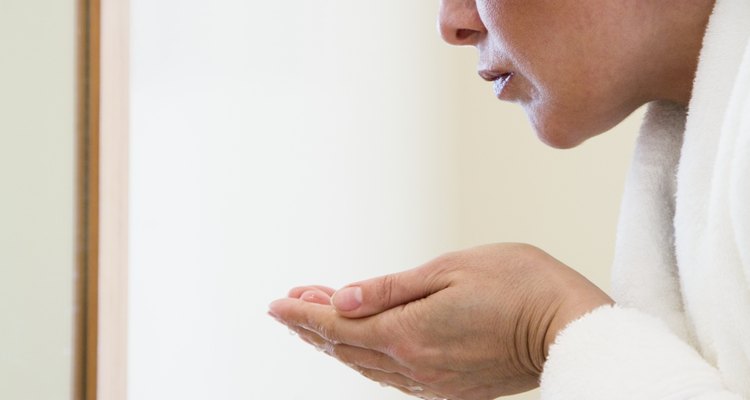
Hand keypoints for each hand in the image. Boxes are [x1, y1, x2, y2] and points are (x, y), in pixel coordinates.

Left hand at [269, 243, 612, 399]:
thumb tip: (343, 297)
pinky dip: (367, 358)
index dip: (303, 312)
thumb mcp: (450, 270)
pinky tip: (362, 347)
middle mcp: (415, 365)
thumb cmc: (520, 287)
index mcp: (409, 333)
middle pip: (346, 348)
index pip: (338, 324)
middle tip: (286, 309)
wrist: (570, 328)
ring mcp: (433, 382)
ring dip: (336, 344)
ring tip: (313, 325)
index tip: (277, 301)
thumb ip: (392, 289)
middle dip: (311, 327)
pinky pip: (393, 377)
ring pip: (366, 366)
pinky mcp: (451, 389)